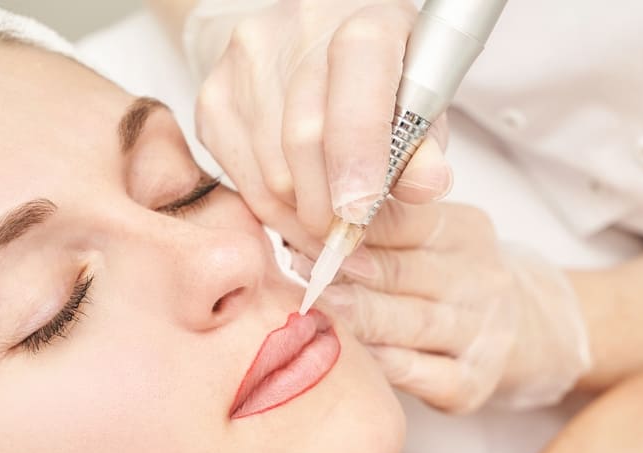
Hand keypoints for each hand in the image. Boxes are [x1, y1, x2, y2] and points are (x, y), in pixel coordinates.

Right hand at [188, 0, 452, 250]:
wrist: (315, 37)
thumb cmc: (382, 74)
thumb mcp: (421, 100)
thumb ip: (427, 146)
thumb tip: (427, 185)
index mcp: (366, 22)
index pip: (354, 92)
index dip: (357, 159)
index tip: (359, 213)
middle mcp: (299, 31)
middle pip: (304, 141)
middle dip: (330, 208)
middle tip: (352, 240)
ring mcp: (247, 61)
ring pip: (271, 172)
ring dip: (305, 217)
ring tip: (332, 225)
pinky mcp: (214, 95)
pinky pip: (244, 180)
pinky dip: (276, 210)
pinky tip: (301, 208)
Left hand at [294, 201, 591, 412]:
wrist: (527, 331)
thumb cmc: (452, 277)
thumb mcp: (436, 236)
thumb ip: (385, 222)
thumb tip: (302, 205)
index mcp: (466, 232)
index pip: (404, 220)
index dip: (350, 222)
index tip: (300, 220)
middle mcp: (480, 281)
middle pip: (403, 272)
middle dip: (344, 267)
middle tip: (296, 261)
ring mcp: (481, 335)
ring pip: (411, 322)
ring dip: (359, 314)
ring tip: (315, 304)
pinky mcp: (472, 384)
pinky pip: (422, 373)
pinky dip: (384, 363)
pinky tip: (352, 354)